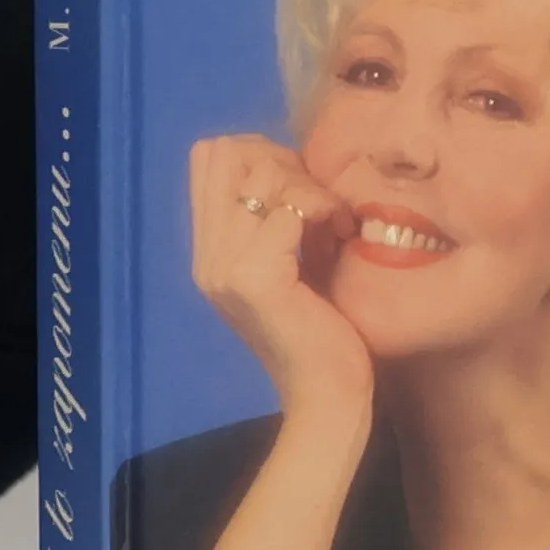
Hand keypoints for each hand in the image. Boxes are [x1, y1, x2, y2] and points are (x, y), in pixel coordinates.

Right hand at [189, 134, 370, 416]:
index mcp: (210, 252)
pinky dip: (323, 208)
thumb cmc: (321, 333)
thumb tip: (293, 162)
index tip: (303, 188)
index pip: (210, 156)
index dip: (261, 153)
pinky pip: (289, 208)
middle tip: (321, 201)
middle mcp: (207, 257)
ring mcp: (225, 268)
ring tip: (336, 222)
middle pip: (227, 152)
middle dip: (284, 160)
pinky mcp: (255, 280)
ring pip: (261, 174)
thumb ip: (278, 218)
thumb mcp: (292, 263)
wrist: (327, 396)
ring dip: (310, 186)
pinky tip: (342, 234)